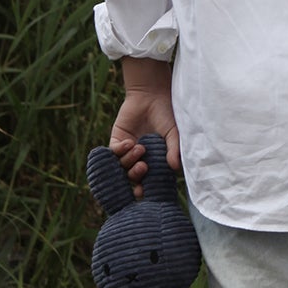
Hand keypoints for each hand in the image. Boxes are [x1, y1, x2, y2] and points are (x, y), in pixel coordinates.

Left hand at [109, 57, 178, 195]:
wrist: (151, 95)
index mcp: (155, 160)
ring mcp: (127, 150)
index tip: (143, 192)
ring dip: (129, 161)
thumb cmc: (167, 114)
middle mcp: (140, 157)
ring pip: (121, 166)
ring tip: (139, 148)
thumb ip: (173, 150)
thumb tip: (174, 168)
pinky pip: (113, 153)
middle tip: (143, 167)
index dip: (144, 188)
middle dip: (135, 176)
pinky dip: (119, 151)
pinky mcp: (117, 140)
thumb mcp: (174, 133)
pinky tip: (129, 142)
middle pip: (131, 177)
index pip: (148, 179)